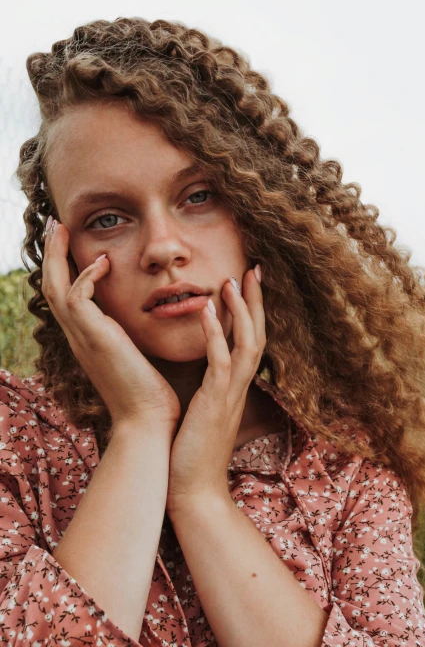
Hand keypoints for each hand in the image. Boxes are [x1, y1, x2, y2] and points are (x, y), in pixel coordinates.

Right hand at [41, 219, 180, 430]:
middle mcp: (79, 338)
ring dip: (57, 255)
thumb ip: (137, 337)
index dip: (66, 269)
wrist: (150, 423)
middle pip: (50, 287)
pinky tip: (102, 262)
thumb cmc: (153, 396)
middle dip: (52, 254)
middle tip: (56, 224)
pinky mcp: (94, 339)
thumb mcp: (141, 358)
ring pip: (54, 287)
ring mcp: (83, 339)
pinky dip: (85, 276)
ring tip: (62, 227)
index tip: (75, 244)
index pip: (66, 298)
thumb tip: (153, 318)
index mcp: (89, 341)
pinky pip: (75, 297)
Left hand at [166, 266, 263, 513]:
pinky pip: (221, 362)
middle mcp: (238, 388)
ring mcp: (230, 395)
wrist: (194, 491)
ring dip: (241, 310)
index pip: (250, 342)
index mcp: (234, 389)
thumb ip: (207, 392)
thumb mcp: (203, 415)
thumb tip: (202, 376)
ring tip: (232, 280)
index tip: (247, 284)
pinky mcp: (215, 403)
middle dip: (255, 301)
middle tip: (253, 268)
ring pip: (246, 344)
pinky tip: (210, 310)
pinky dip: (217, 334)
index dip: (251, 313)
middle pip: (257, 335)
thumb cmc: (192, 455)